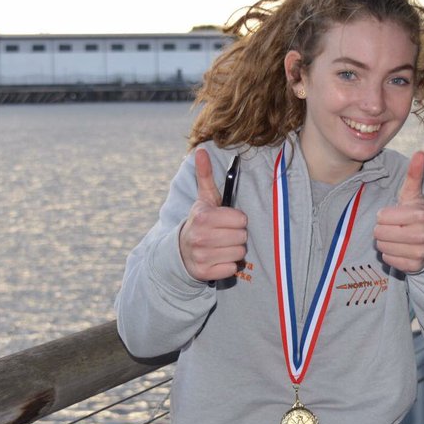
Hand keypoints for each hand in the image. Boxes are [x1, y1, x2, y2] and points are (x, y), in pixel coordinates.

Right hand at [179, 149, 247, 281]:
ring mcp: (202, 256)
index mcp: (203, 217)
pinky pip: (232, 269)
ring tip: (222, 246)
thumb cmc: (200, 222)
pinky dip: (228, 265)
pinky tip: (218, 259)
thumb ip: (205, 175)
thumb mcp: (203, 200)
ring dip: (234, 250)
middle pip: (242, 237)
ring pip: (239, 253)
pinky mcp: (204, 273)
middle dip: (236, 236)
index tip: (227, 221)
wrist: (180, 251)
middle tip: (224, 234)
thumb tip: (201, 150)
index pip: (241, 220)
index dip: (237, 220)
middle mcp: (201, 237)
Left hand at [374, 151, 423, 273]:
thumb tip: (419, 152)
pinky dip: (390, 254)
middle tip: (395, 227)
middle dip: (383, 229)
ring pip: (382, 247)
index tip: (396, 215)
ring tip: (398, 238)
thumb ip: (414, 175)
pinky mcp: (414, 267)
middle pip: (379, 233)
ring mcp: (419, 252)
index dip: (385, 216)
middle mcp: (422, 234)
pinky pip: (388, 259)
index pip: (382, 217)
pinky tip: (401, 249)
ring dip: (386, 242)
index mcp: (420, 214)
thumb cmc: (418, 215)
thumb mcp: (414, 195)